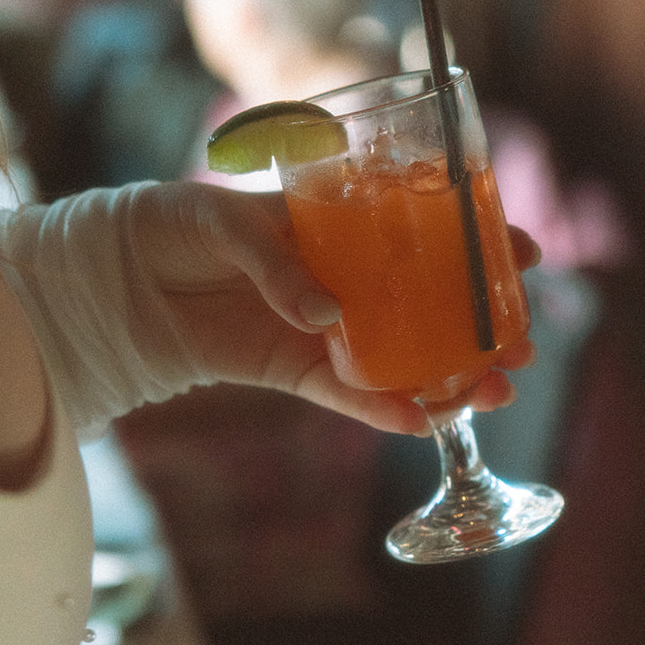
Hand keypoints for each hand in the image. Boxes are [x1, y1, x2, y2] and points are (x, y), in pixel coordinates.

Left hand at [127, 182, 538, 434]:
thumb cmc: (177, 224)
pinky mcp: (295, 372)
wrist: (117, 276)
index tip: (527, 253)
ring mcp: (327, 330)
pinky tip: (423, 423)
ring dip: (454, 377)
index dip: (480, 242)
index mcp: (345, 226)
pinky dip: (383, 412)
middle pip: (433, 305)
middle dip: (485, 327)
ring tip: (496, 392)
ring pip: (405, 357)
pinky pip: (347, 397)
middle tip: (524, 343)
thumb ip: (278, 262)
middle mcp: (348, 281)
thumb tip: (327, 316)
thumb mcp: (227, 221)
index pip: (427, 230)